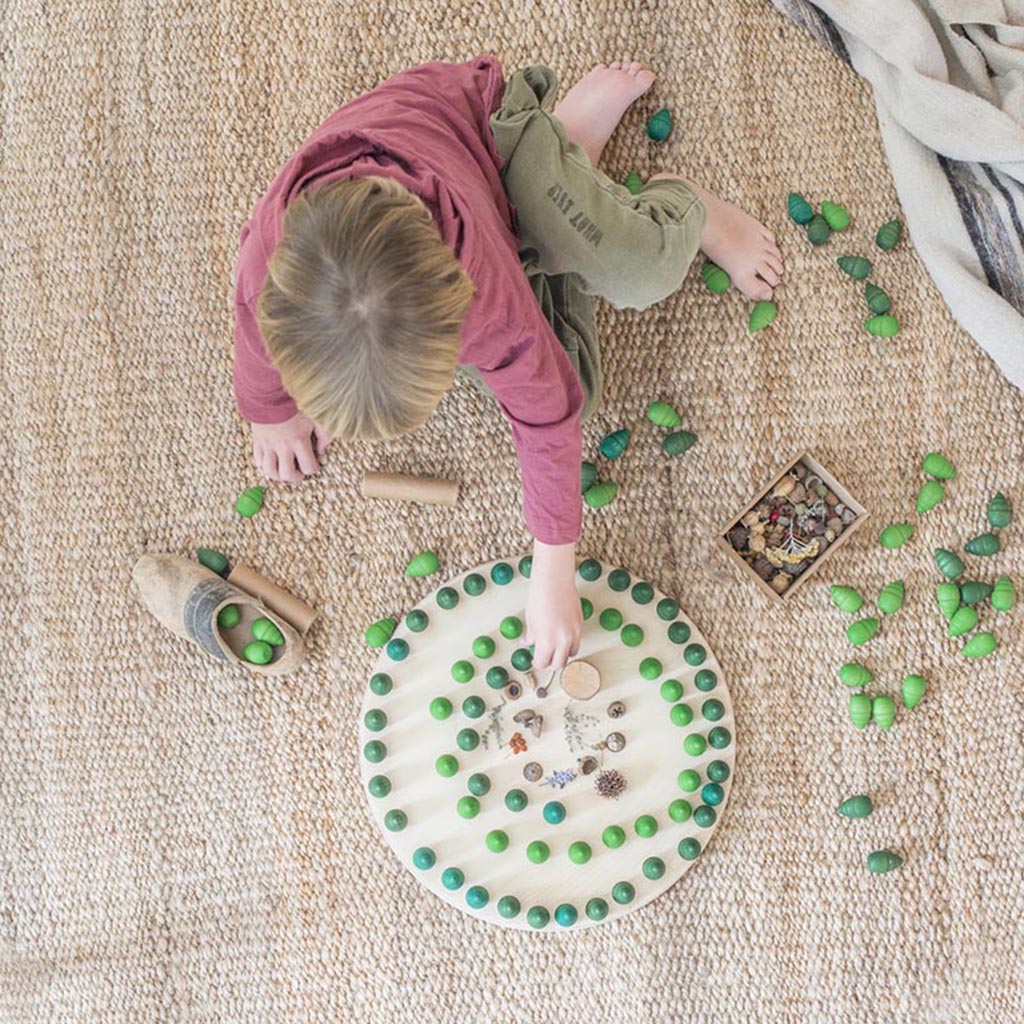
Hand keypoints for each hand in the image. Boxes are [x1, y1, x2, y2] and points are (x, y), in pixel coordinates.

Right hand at [251, 411, 331, 482]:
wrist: (271, 391)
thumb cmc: (295, 403)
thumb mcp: (316, 416)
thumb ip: (324, 434)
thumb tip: (322, 450)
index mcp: (299, 441)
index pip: (308, 467)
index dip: (313, 468)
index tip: (313, 463)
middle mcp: (282, 446)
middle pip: (287, 474)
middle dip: (295, 477)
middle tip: (299, 471)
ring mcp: (268, 444)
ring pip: (269, 471)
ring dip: (278, 475)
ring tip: (284, 470)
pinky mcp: (257, 440)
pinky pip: (258, 460)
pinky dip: (264, 464)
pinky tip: (272, 460)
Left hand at [524, 540, 581, 670]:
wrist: (554, 581)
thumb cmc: (539, 597)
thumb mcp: (531, 620)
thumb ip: (531, 636)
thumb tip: (527, 643)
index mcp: (547, 640)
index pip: (543, 663)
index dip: (537, 663)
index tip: (535, 660)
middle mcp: (562, 640)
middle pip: (559, 663)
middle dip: (550, 663)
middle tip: (544, 658)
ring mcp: (573, 632)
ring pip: (571, 654)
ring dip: (562, 654)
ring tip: (554, 648)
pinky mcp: (580, 624)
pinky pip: (577, 641)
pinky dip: (570, 643)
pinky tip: (561, 637)